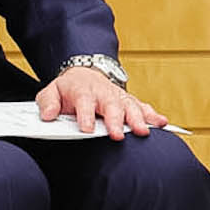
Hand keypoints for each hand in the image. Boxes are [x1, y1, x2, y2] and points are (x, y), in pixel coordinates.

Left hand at [37, 67, 166, 139]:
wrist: (85, 73)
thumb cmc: (69, 89)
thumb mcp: (51, 91)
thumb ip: (47, 103)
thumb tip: (47, 116)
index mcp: (83, 91)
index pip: (84, 102)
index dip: (86, 116)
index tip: (88, 129)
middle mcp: (104, 93)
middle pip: (111, 106)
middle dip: (116, 120)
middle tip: (118, 135)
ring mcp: (119, 97)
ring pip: (130, 106)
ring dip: (138, 119)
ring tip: (143, 132)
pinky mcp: (129, 101)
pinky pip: (143, 107)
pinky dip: (153, 115)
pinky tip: (162, 123)